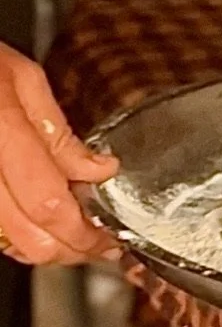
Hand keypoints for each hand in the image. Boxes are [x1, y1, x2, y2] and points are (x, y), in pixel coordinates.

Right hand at [0, 44, 118, 265]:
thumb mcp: (21, 77)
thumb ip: (59, 131)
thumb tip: (98, 170)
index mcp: (0, 132)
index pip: (48, 203)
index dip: (85, 231)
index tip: (106, 233)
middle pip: (32, 239)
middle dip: (73, 248)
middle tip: (97, 240)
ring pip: (11, 246)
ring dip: (49, 247)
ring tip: (73, 231)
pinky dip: (21, 238)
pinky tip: (39, 221)